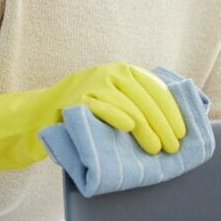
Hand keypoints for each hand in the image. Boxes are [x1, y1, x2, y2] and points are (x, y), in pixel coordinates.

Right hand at [0, 62, 185, 172]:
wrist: (38, 117)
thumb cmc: (84, 118)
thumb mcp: (113, 104)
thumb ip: (137, 106)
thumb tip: (174, 126)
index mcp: (123, 72)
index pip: (155, 87)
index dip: (171, 110)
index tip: (183, 132)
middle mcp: (109, 72)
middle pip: (144, 96)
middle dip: (162, 123)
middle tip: (172, 147)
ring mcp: (91, 83)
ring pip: (127, 102)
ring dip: (146, 126)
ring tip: (156, 148)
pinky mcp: (75, 99)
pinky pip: (101, 105)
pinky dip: (117, 115)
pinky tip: (128, 127)